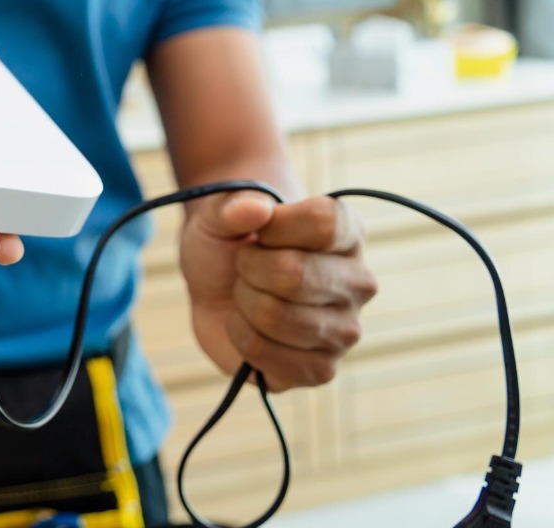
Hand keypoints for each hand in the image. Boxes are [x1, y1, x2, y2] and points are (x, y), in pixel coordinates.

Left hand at [180, 192, 376, 391]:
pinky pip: (265, 354)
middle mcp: (358, 283)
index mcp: (348, 234)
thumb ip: (230, 206)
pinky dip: (241, 337)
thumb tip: (255, 209)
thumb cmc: (230, 244)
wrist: (217, 286)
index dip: (275, 225)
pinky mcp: (321, 369)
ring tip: (248, 294)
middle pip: (294, 273)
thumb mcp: (219, 214)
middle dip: (248, 268)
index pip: (323, 223)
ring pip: (275, 316)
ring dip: (243, 302)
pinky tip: (248, 326)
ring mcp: (345, 331)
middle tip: (245, 267)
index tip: (258, 230)